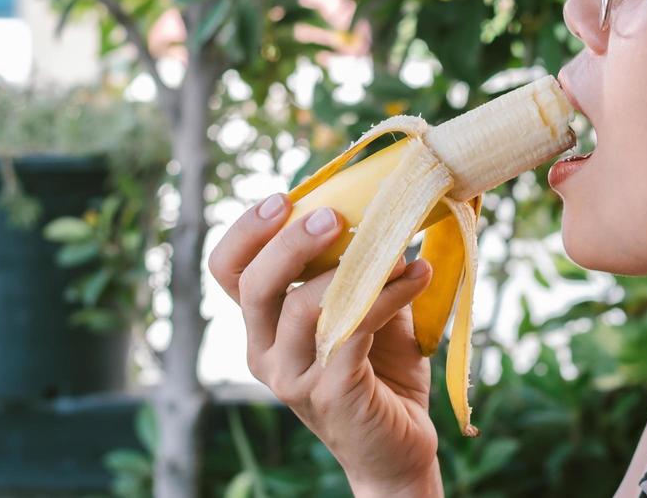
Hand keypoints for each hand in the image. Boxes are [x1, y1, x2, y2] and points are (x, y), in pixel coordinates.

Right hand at [208, 193, 442, 490]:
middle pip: (254, 286)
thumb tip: (388, 203)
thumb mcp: (366, 308)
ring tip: (401, 247)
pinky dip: (388, 295)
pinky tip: (418, 274)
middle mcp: (265, 352)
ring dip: (356, 267)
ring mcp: (293, 378)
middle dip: (290, 242)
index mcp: (263, 325)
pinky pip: (352, 330)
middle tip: (334, 215)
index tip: (282, 198)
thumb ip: (362, 265)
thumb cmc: (381, 371)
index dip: (246, 231)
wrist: (398, 448)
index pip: (228, 272)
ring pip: (303, 308)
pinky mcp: (330, 395)